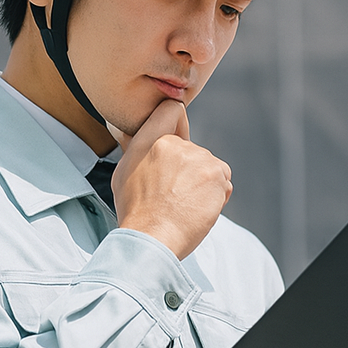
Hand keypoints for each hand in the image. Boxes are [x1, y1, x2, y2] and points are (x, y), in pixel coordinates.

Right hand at [112, 99, 231, 259]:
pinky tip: (198, 209)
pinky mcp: (218, 174)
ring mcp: (200, 157)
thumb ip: (138, 148)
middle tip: (173, 195)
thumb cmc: (135, 211)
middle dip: (187, 169)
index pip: (172, 110)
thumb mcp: (123, 172)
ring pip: (209, 167)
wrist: (152, 237)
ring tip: (184, 205)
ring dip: (203, 184)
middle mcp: (177, 143)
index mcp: (152, 139)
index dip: (177, 123)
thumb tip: (144, 137)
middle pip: (193, 150)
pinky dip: (216, 195)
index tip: (176, 137)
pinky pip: (223, 181)